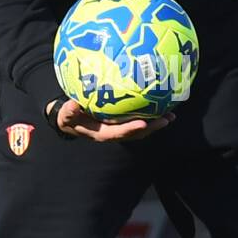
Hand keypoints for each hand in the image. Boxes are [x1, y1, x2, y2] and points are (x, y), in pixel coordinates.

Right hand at [46, 97, 174, 141]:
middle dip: (152, 127)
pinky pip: (139, 119)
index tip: (143, 123)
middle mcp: (114, 133)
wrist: (72, 121)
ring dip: (156, 123)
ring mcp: (120, 129)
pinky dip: (151, 114)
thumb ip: (69, 112)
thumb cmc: (69, 118)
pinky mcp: (123, 123)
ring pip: (141, 128)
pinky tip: (161, 104)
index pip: (119, 133)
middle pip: (136, 133)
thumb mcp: (66, 116)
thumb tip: (73, 104)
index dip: (131, 129)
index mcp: (102, 133)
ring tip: (171, 115)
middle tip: (167, 119)